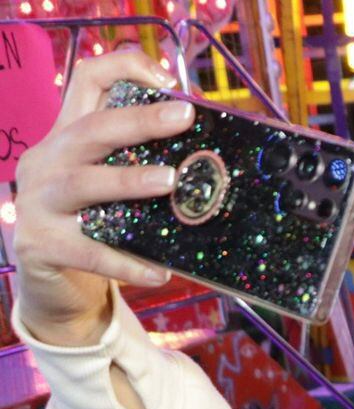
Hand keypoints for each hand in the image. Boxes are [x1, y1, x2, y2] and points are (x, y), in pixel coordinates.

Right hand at [12, 50, 189, 346]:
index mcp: (64, 137)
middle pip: (90, 130)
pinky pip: (90, 253)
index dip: (123, 68)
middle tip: (185, 117)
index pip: (85, 81)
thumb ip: (140, 166)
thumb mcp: (111, 189)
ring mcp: (36, 203)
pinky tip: (160, 273)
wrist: (55, 286)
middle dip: (139, 121)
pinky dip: (127, 262)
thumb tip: (206, 157)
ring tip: (171, 182)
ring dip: (130, 181)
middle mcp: (46, 162)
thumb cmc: (96, 230)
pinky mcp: (40, 245)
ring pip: (84, 184)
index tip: (168, 80)